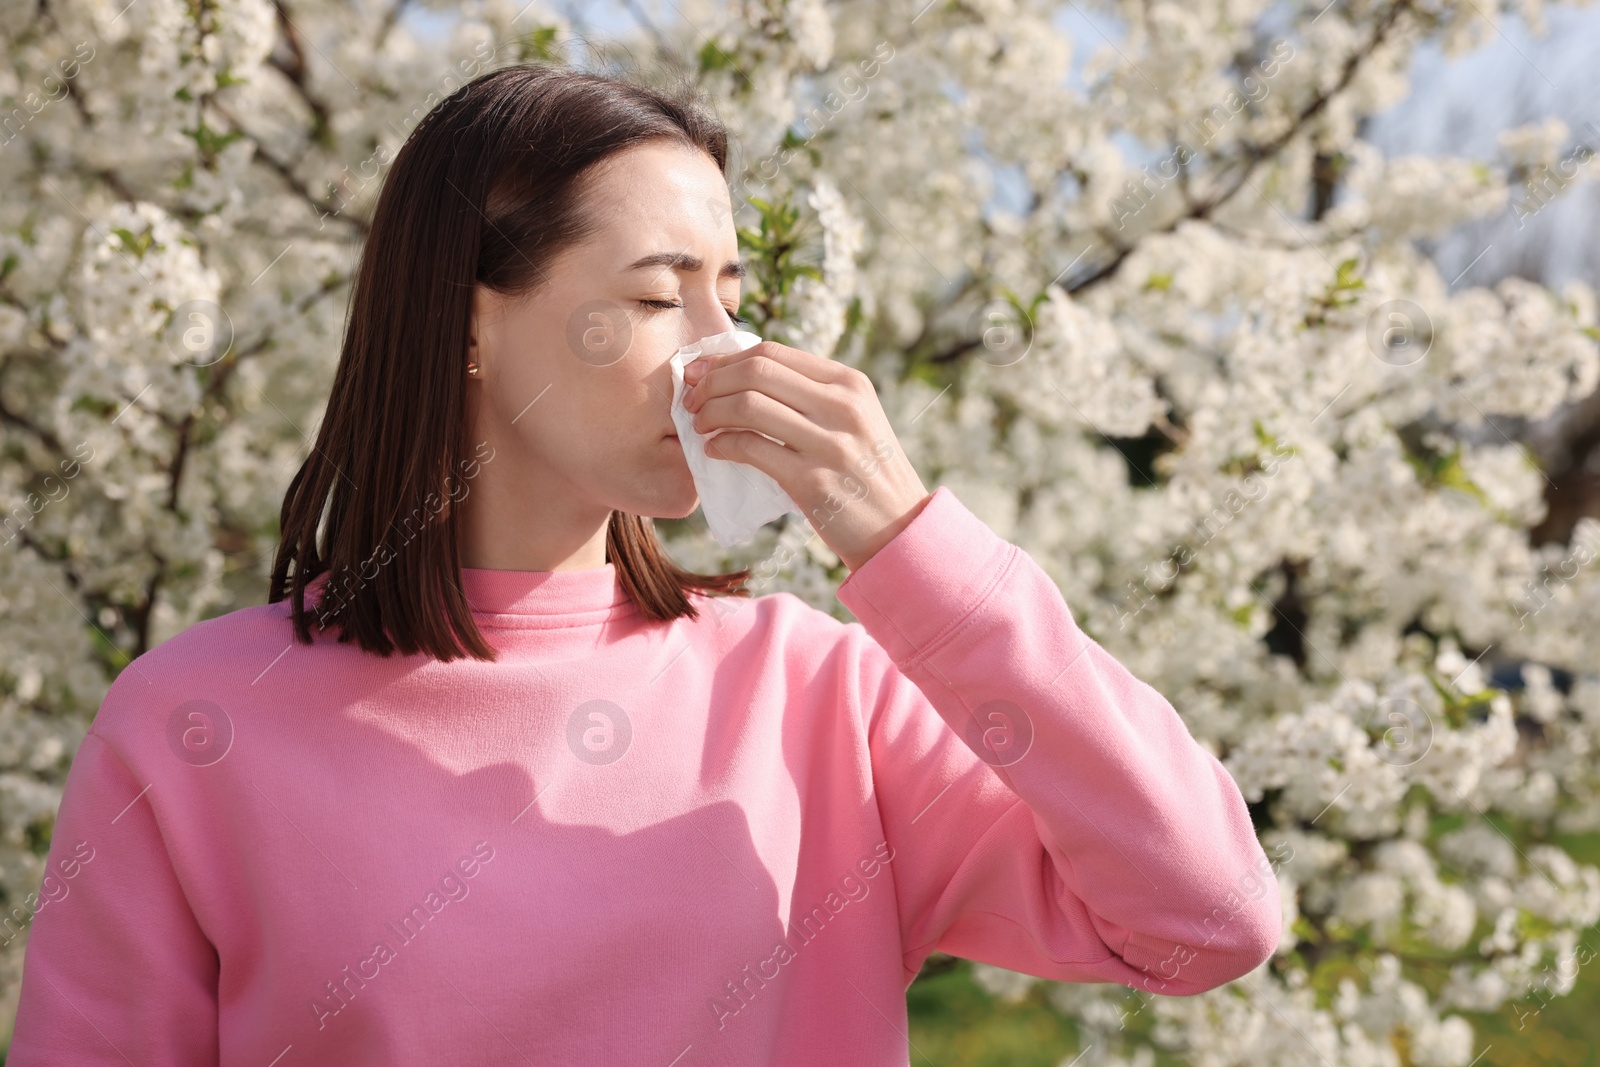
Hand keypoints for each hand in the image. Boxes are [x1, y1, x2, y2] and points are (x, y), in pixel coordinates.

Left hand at [681, 340, 930, 571]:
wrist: (899, 530)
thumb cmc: (866, 475)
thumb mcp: (855, 421)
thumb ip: (812, 396)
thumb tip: (744, 376)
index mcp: (849, 384)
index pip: (773, 353)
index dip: (725, 359)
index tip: (700, 373)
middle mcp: (842, 406)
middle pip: (756, 371)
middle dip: (711, 382)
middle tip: (692, 400)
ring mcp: (829, 443)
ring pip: (748, 405)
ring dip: (711, 413)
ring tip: (701, 426)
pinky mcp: (812, 481)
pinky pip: (750, 448)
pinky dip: (721, 446)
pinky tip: (714, 451)